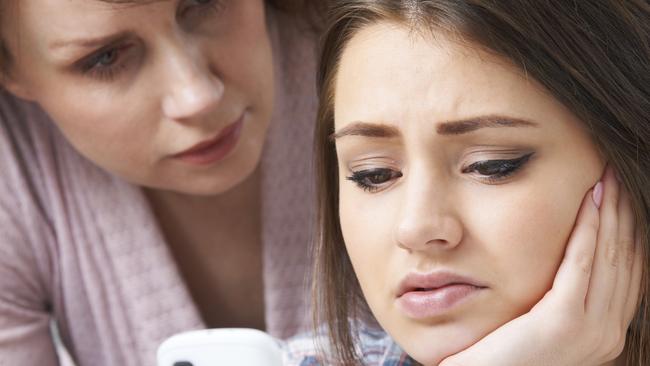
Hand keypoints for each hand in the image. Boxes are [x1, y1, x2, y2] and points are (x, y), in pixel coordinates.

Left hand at [439, 167, 642, 365]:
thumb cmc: (501, 354)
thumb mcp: (540, 322)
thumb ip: (558, 297)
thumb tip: (567, 259)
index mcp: (604, 332)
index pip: (626, 271)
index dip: (626, 230)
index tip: (618, 196)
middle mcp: (608, 333)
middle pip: (625, 259)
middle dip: (622, 214)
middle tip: (614, 176)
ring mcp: (592, 330)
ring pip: (609, 256)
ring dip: (610, 213)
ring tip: (606, 179)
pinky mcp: (564, 322)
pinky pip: (582, 263)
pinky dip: (588, 228)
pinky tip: (589, 202)